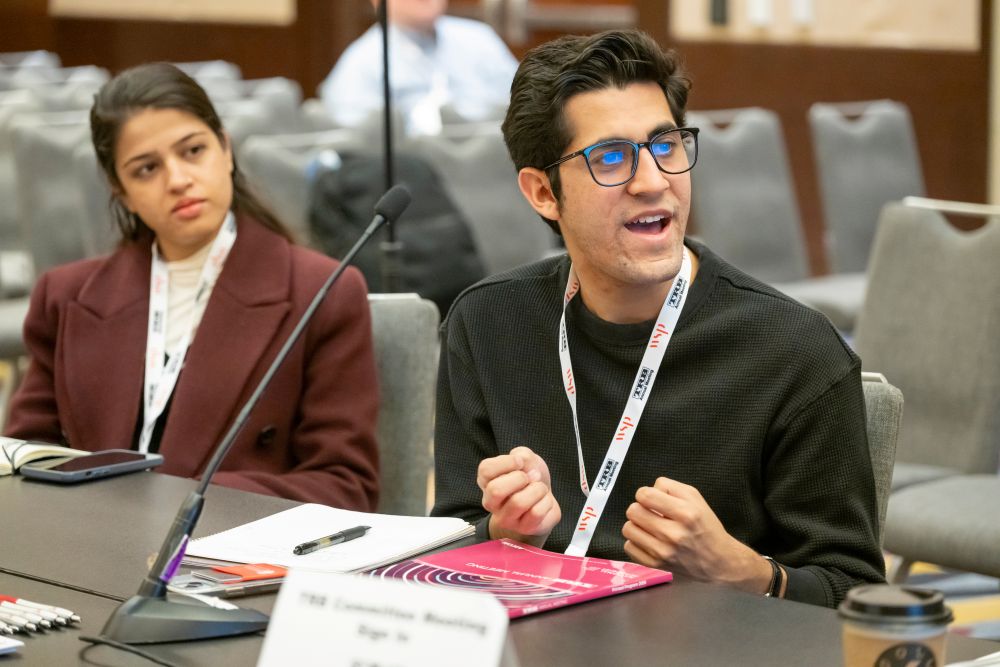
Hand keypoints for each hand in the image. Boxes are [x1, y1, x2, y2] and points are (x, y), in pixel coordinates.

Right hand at [478, 446, 560, 547]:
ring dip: (537, 489)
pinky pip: (536, 513)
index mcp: (486, 482)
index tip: (520, 462)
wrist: (544, 497)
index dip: (507, 462)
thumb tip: (524, 466)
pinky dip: (546, 502)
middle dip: (520, 478)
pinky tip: (544, 501)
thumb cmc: (530, 477)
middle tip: (529, 477)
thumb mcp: (525, 458)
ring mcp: (505, 519)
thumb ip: (522, 455)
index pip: (486, 470)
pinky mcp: (523, 528)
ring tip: (540, 488)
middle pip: (496, 490)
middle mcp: (490, 503)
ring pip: (518, 503)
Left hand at [622, 477, 771, 594]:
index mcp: (686, 513)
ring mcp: (663, 552)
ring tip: (649, 527)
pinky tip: (649, 541)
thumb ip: (669, 487)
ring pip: (628, 529)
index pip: (644, 495)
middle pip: (633, 511)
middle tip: (651, 514)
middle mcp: (673, 534)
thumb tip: (646, 492)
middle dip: (640, 508)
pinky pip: (629, 547)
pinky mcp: (656, 566)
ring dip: (637, 525)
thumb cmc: (706, 527)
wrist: (719, 562)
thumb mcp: (695, 498)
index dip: (645, 494)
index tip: (652, 500)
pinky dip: (636, 542)